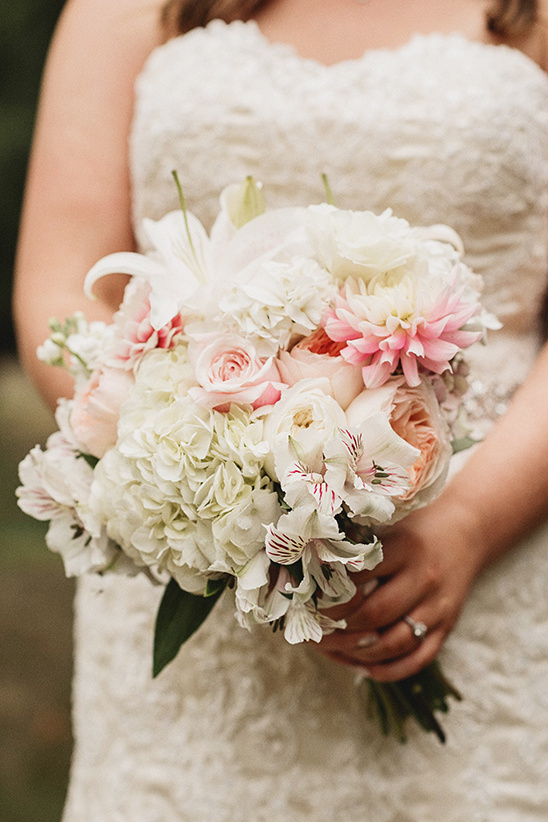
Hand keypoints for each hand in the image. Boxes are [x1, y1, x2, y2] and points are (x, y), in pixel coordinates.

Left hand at [317, 497, 482, 681]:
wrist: (465, 531)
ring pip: (394, 644)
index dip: (330, 593)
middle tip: (314, 628)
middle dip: (339, 627)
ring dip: (357, 653)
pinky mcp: (447, 628)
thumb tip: (303, 567)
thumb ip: (353, 545)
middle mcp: (424, 578)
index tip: (307, 598)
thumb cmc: (411, 527)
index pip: (360, 577)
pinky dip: (385, 669)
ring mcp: (438, 607)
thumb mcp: (386, 526)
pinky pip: (416, 660)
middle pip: (375, 614)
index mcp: (404, 547)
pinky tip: (360, 664)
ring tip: (331, 648)